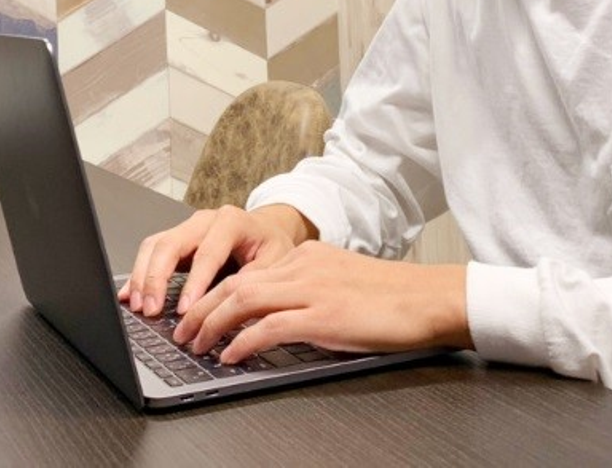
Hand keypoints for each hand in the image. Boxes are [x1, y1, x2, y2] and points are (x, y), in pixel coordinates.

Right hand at [120, 204, 310, 317]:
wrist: (267, 231)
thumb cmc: (271, 246)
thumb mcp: (276, 261)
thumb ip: (255, 279)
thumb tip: (233, 303)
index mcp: (231, 222)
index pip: (207, 253)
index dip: (194, 283)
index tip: (185, 309)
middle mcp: (205, 220)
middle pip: (171, 243)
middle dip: (157, 278)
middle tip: (152, 310)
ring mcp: (188, 228)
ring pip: (155, 245)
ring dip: (143, 277)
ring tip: (139, 306)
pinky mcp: (177, 240)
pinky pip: (151, 252)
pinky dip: (139, 274)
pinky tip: (130, 294)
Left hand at [173, 242, 471, 363]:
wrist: (429, 298)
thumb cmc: (392, 297)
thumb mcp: (341, 281)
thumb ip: (309, 288)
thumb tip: (276, 314)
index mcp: (306, 255)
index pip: (247, 272)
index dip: (214, 294)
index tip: (196, 312)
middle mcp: (303, 265)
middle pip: (236, 283)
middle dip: (201, 309)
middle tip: (182, 332)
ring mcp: (312, 289)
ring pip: (244, 299)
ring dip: (212, 324)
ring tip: (196, 346)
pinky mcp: (323, 316)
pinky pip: (270, 327)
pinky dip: (243, 342)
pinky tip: (230, 355)